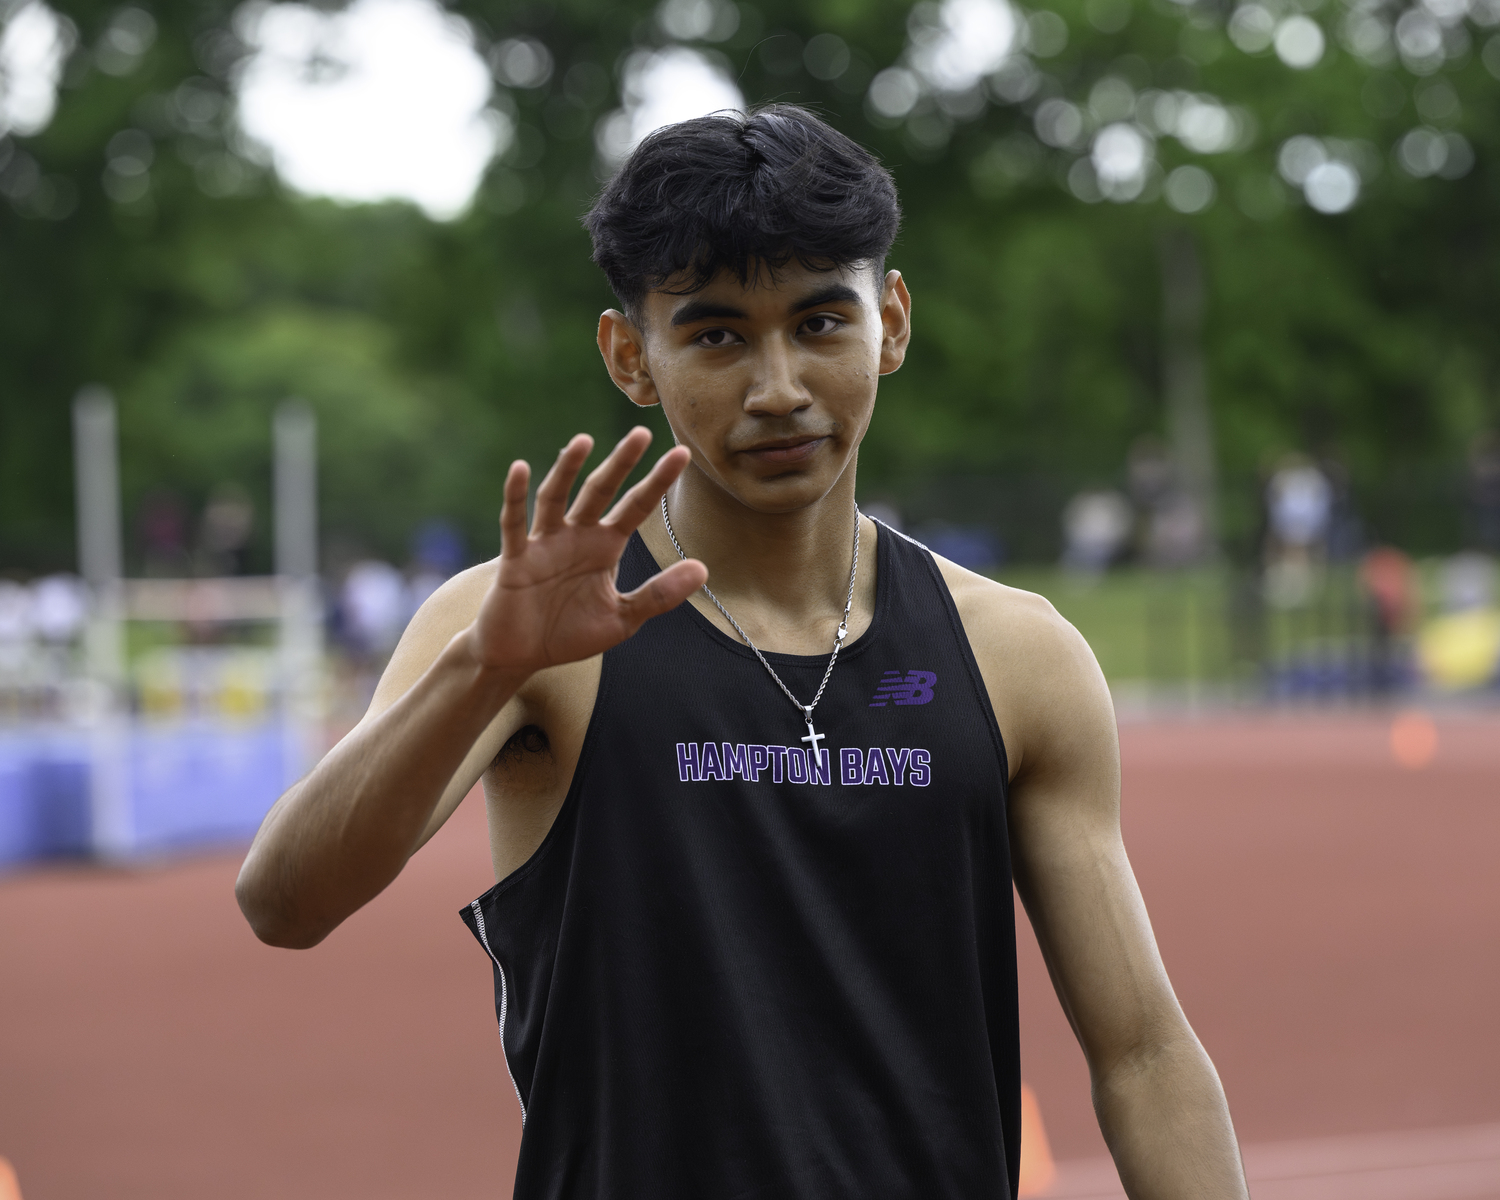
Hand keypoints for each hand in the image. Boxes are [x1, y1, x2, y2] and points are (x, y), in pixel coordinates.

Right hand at [466, 428, 707, 675]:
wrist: (522, 657)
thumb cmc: (569, 634)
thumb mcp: (623, 618)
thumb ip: (659, 595)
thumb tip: (703, 568)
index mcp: (605, 547)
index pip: (636, 507)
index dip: (657, 481)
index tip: (682, 454)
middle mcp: (577, 536)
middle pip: (600, 491)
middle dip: (620, 463)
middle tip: (640, 433)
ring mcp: (545, 543)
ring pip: (556, 497)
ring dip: (567, 469)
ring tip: (583, 441)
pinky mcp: (516, 558)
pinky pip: (514, 523)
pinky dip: (515, 496)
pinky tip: (519, 469)